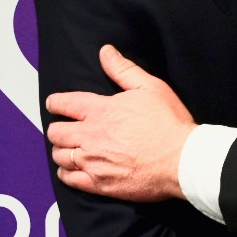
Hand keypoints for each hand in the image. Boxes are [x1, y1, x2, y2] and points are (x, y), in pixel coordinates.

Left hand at [46, 45, 196, 201]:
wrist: (182, 160)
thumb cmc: (169, 123)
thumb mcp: (149, 87)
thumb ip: (123, 69)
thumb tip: (105, 52)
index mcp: (100, 111)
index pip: (63, 103)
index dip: (55, 103)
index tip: (55, 105)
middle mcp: (91, 136)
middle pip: (56, 132)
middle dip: (57, 129)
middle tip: (64, 129)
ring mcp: (93, 162)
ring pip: (60, 156)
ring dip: (61, 151)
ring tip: (69, 149)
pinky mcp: (99, 184)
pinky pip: (69, 179)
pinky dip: (66, 173)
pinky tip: (71, 170)